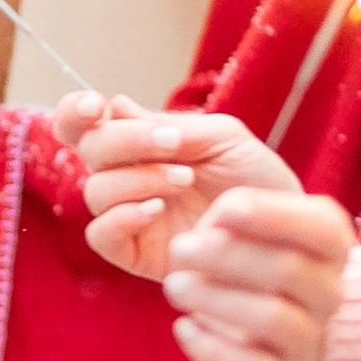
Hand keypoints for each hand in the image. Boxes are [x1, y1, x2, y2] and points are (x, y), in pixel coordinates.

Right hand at [51, 91, 302, 281]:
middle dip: (125, 141)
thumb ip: (171, 125)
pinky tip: (157, 211)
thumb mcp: (223, 137)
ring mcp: (127, 214)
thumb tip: (117, 109)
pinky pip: (99, 234)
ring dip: (138, 178)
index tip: (98, 107)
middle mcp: (126, 176)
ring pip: (95, 190)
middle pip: (88, 149)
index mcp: (139, 142)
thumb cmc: (256, 179)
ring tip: (184, 182)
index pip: (84, 122)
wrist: (285, 231)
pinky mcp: (133, 252)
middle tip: (174, 145)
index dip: (76, 111)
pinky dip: (122, 217)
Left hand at [163, 189, 355, 360]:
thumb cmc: (248, 256)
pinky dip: (211, 348)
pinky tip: (184, 326)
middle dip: (226, 255)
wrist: (271, 328)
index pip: (322, 227)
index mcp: (331, 246)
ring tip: (175, 286)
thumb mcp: (246, 225)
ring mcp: (309, 338)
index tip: (224, 209)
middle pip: (289, 269)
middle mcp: (329, 293)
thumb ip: (237, 213)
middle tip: (180, 249)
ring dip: (213, 298)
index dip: (273, 215)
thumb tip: (221, 218)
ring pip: (273, 318)